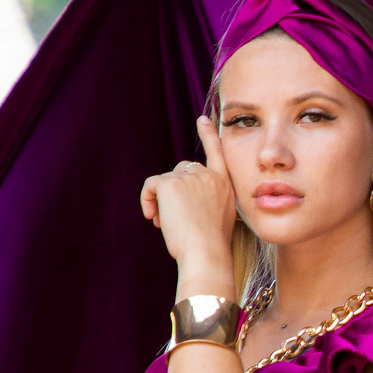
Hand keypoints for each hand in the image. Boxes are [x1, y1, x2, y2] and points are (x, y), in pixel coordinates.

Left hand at [140, 115, 236, 268]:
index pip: (217, 153)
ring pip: (165, 180)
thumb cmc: (212, 246)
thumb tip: (183, 199)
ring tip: (163, 223)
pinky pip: (151, 185)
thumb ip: (207, 201)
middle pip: (182, 170)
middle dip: (172, 190)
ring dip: (160, 200)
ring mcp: (191, 178)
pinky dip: (147, 200)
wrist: (206, 253)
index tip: (203, 119)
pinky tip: (153, 218)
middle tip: (169, 218)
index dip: (209, 135)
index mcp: (225, 185)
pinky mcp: (171, 184)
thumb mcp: (219, 219)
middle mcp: (210, 176)